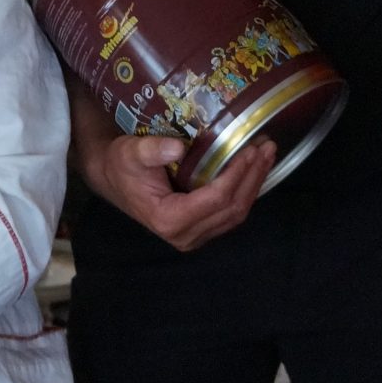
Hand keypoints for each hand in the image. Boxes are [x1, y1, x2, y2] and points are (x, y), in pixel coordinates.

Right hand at [76, 132, 274, 252]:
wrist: (114, 179)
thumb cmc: (121, 165)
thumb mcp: (131, 152)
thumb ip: (152, 151)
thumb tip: (178, 148)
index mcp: (170, 219)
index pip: (216, 199)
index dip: (237, 174)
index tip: (250, 149)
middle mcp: (186, 235)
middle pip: (232, 209)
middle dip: (253, 177)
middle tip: (267, 147)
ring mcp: (195, 235)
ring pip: (236, 214)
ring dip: (254, 183)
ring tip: (267, 154)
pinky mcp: (201, 228)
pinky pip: (231, 213)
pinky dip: (246, 190)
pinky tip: (254, 168)